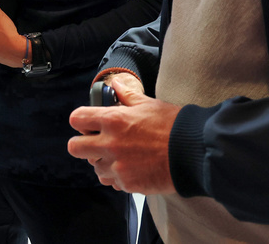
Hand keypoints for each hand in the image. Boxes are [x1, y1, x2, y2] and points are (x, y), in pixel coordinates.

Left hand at [67, 72, 178, 194]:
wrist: (193, 152)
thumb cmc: (173, 125)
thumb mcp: (149, 104)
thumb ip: (127, 95)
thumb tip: (116, 85)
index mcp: (113, 120)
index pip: (77, 119)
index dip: (81, 120)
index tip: (88, 123)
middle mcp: (110, 144)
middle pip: (75, 147)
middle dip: (82, 144)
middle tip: (96, 143)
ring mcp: (118, 166)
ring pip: (94, 168)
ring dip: (102, 162)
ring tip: (119, 157)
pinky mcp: (128, 184)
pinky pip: (112, 182)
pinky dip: (118, 177)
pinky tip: (131, 169)